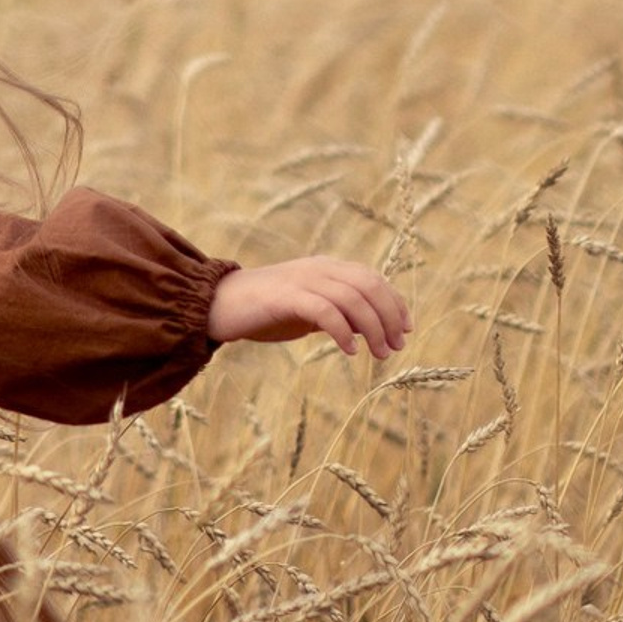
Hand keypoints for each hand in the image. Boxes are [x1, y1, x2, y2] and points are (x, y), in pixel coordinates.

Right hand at [208, 257, 412, 360]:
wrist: (216, 306)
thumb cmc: (262, 312)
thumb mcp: (305, 310)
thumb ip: (334, 312)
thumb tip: (368, 329)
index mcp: (325, 267)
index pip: (372, 278)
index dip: (394, 302)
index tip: (406, 330)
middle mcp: (318, 268)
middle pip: (369, 286)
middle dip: (389, 317)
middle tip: (395, 347)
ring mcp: (302, 280)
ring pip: (353, 298)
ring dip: (373, 328)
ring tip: (378, 353)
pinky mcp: (286, 296)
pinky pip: (326, 311)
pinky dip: (343, 331)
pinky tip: (349, 350)